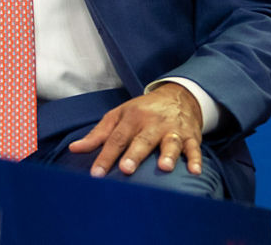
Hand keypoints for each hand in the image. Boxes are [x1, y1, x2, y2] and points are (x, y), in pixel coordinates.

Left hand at [67, 83, 203, 176]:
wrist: (177, 95)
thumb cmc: (142, 110)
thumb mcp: (119, 115)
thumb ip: (98, 134)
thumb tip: (74, 149)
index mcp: (132, 118)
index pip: (116, 139)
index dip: (105, 156)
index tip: (96, 174)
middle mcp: (152, 123)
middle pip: (142, 140)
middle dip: (134, 155)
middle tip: (126, 169)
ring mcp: (173, 130)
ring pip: (170, 142)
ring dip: (168, 155)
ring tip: (164, 168)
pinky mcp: (191, 137)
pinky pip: (194, 148)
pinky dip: (196, 159)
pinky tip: (195, 171)